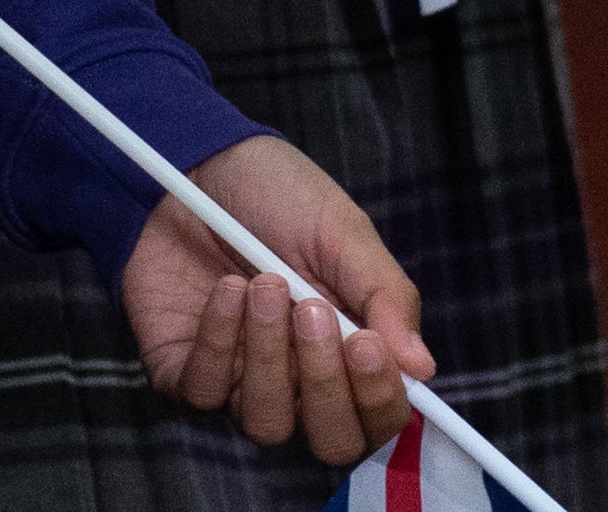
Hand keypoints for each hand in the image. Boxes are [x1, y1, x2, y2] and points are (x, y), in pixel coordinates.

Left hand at [120, 134, 431, 465]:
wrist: (196, 170)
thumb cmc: (279, 196)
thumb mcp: (344, 232)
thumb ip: (385, 296)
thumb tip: (423, 368)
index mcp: (352, 345)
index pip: (380, 412)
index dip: (379, 398)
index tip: (369, 346)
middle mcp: (300, 377)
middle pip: (329, 438)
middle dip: (323, 384)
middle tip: (312, 312)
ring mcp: (241, 382)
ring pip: (267, 419)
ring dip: (268, 353)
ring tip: (264, 283)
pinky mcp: (184, 377)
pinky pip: (205, 393)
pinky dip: (218, 340)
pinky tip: (225, 290)